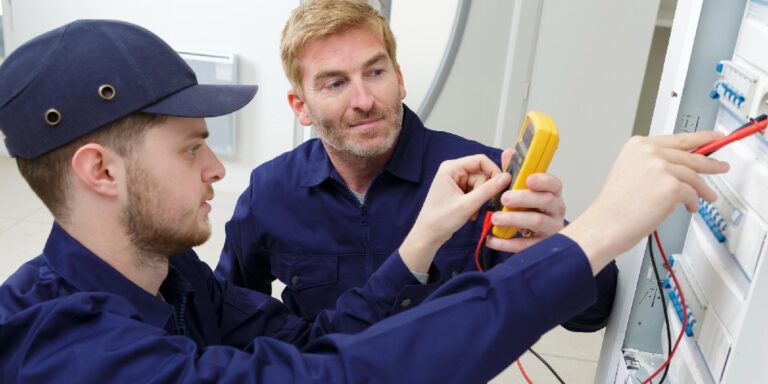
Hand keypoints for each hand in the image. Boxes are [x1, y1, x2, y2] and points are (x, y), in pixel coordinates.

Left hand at [400, 155, 511, 272]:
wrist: (428, 236)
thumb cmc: (441, 220)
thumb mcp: (468, 204)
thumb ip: (488, 190)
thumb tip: (506, 177)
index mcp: (451, 168)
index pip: (480, 160)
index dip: (493, 171)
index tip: (501, 186)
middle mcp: (453, 171)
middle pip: (481, 174)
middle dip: (483, 191)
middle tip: (478, 205)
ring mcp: (455, 181)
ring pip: (480, 184)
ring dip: (479, 199)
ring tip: (471, 212)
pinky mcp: (458, 191)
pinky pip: (475, 191)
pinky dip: (476, 203)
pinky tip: (470, 213)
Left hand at [486, 149, 565, 251]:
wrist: (537, 234)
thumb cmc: (530, 207)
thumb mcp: (522, 189)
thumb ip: (516, 172)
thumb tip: (508, 152)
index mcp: (553, 193)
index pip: (555, 184)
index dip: (543, 180)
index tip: (528, 179)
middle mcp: (556, 210)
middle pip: (545, 201)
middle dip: (524, 198)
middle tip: (504, 197)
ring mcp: (551, 228)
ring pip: (537, 222)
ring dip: (514, 219)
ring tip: (496, 218)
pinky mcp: (541, 244)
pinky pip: (525, 245)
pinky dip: (507, 243)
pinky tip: (492, 240)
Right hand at [560, 132, 729, 273]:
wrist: (606, 223)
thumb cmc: (614, 206)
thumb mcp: (631, 173)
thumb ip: (654, 164)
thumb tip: (683, 167)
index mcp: (638, 145)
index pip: (677, 138)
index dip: (700, 138)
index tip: (713, 137)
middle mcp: (649, 152)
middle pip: (690, 155)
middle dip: (710, 164)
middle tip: (721, 166)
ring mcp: (660, 167)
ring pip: (694, 176)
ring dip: (702, 189)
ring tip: (707, 196)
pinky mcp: (671, 186)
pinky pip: (692, 193)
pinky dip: (692, 202)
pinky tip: (688, 207)